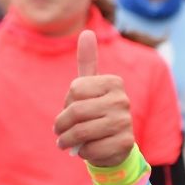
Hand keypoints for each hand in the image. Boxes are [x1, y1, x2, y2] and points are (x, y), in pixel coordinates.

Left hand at [54, 30, 135, 168]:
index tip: (73, 107)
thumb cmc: (95, 112)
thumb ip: (87, 62)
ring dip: (67, 140)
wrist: (113, 144)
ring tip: (65, 142)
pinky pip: (90, 149)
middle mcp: (122, 100)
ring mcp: (125, 122)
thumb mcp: (90, 87)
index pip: (75, 89)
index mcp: (113, 82)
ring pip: (80, 132)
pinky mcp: (125, 143)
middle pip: (75, 111)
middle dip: (61, 125)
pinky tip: (86, 149)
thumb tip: (87, 32)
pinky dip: (82, 152)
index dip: (67, 102)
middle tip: (59, 132)